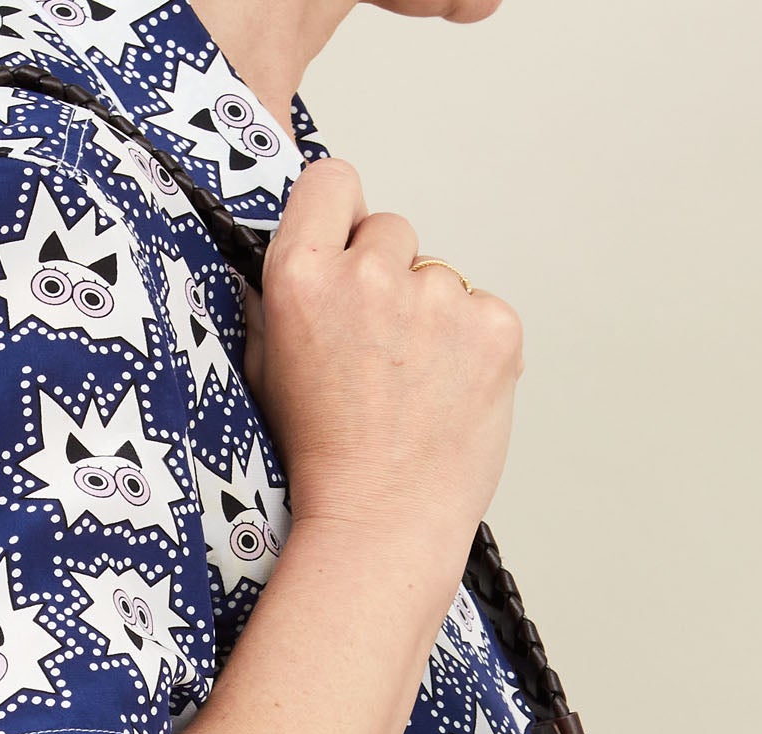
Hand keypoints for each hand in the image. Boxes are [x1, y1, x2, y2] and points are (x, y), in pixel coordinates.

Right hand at [248, 156, 522, 559]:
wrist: (380, 524)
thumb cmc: (322, 460)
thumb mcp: (267, 372)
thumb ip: (278, 302)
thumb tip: (296, 254)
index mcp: (300, 278)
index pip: (333, 181)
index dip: (340, 215)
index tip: (345, 251)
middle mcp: (368, 275)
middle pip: (390, 230)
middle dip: (387, 277)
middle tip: (379, 352)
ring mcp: (437, 298)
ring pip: (440, 276)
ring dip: (432, 316)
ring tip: (414, 387)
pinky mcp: (494, 326)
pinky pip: (484, 310)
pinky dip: (474, 347)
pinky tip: (449, 395)